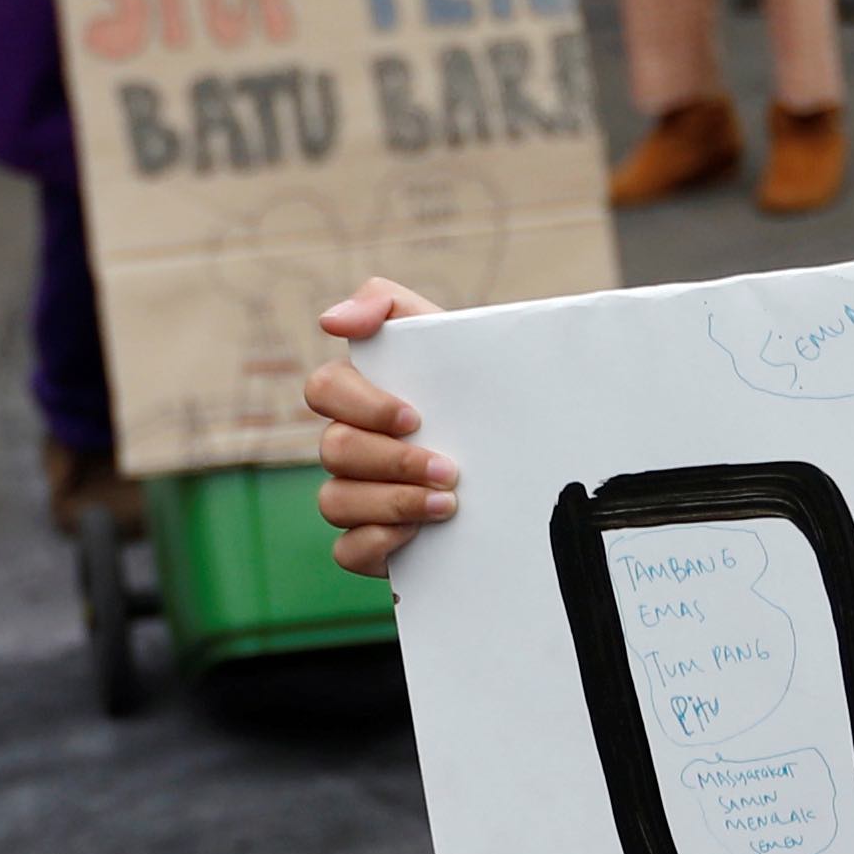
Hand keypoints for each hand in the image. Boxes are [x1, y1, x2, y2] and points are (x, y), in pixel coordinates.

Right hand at [307, 297, 455, 575]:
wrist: (528, 457)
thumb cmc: (481, 391)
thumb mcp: (448, 336)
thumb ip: (387, 304)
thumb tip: (330, 320)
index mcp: (362, 395)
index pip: (325, 389)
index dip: (363, 406)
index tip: (416, 417)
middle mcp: (350, 445)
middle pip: (333, 449)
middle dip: (393, 462)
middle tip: (449, 470)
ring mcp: (355, 496)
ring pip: (334, 501)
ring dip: (391, 502)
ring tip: (447, 505)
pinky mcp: (371, 543)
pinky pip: (346, 550)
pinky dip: (377, 542)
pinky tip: (419, 535)